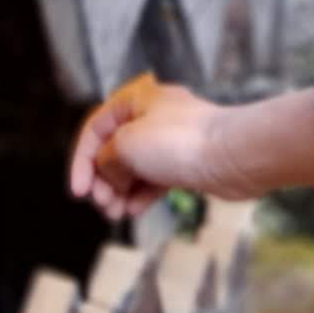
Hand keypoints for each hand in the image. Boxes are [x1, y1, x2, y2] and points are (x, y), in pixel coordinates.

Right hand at [66, 76, 313, 217]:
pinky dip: (141, 194)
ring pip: (134, 167)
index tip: (79, 192)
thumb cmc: (182, 141)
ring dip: (120, 191)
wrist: (234, 156)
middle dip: (103, 180)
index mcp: (134, 100)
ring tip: (115, 212)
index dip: (81, 162)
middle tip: (101, 205)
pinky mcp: (185, 162)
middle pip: (113, 150)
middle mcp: (151, 116)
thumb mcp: (126, 146)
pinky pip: (154, 178)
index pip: (94, 130)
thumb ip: (106, 161)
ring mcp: (170, 140)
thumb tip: (108, 178)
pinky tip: (134, 209)